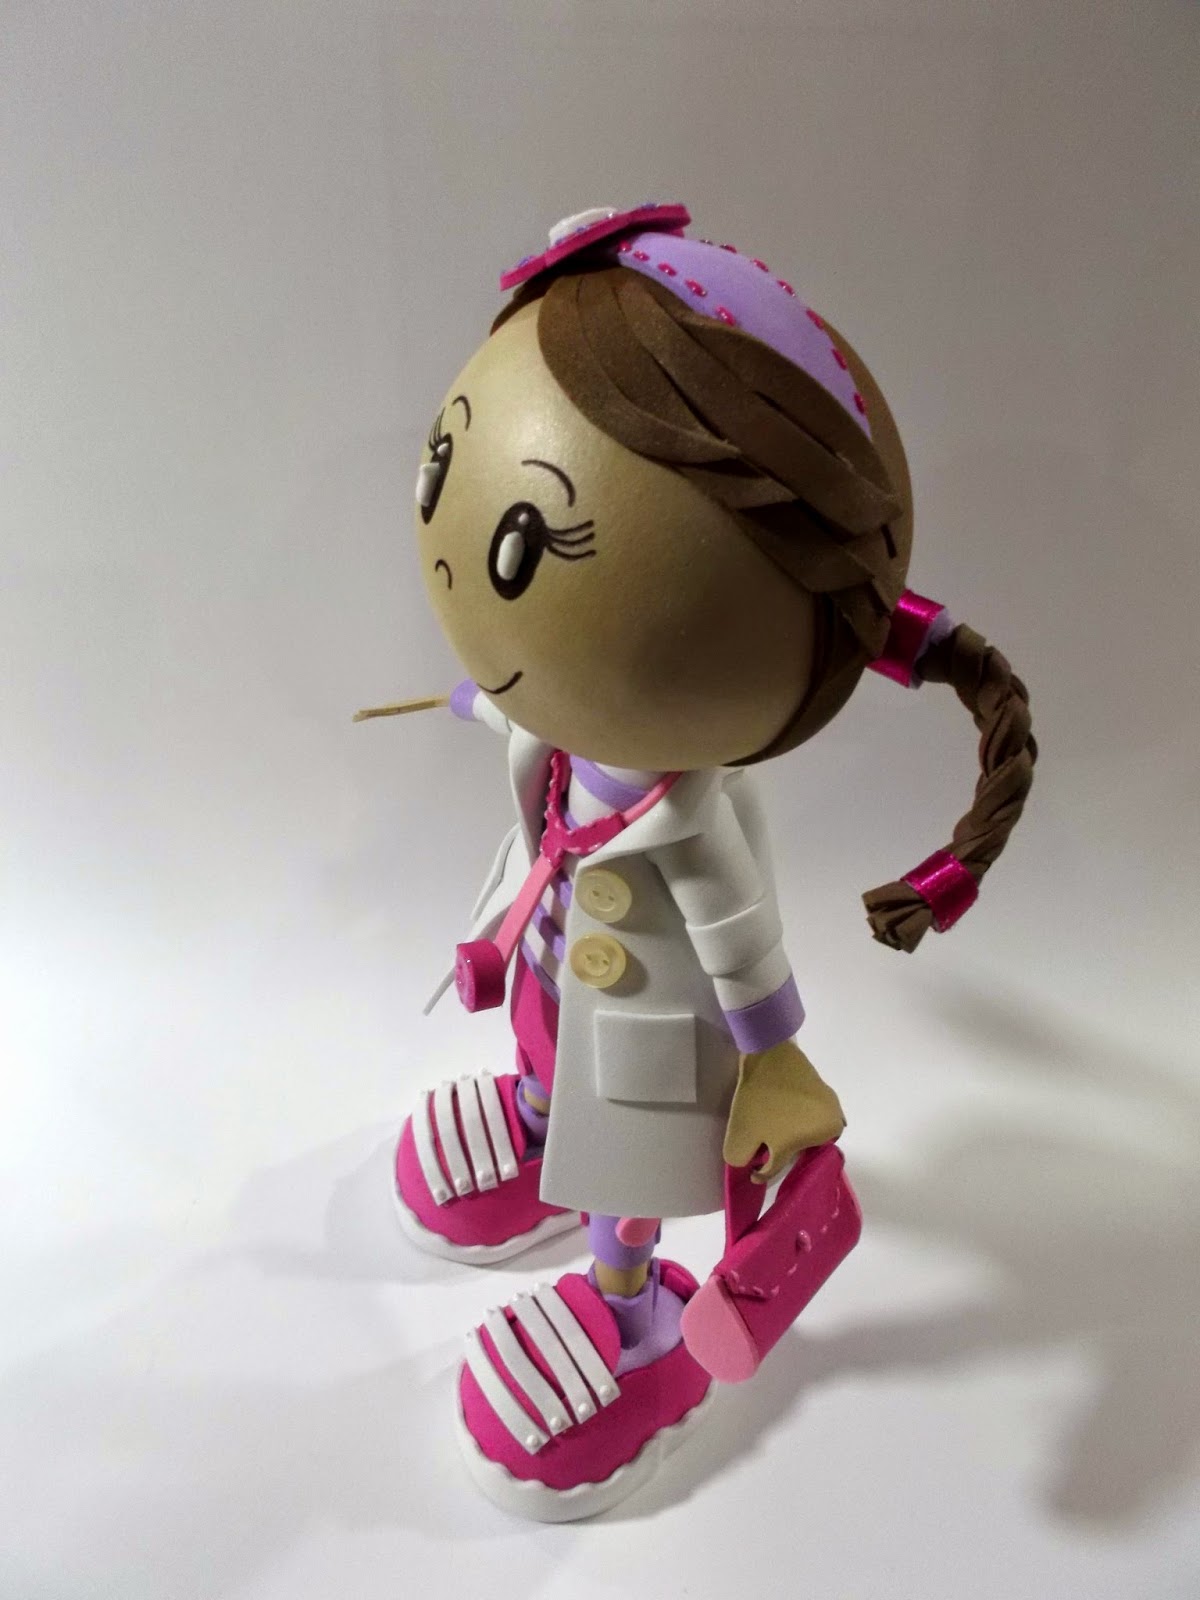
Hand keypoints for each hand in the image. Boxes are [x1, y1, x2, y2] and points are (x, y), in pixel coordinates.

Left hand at [722, 1039, 845, 1183]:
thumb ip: (743, 1159)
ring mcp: (828, 1101)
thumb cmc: (761, 1096)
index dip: (765, 1170)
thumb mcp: (742, 1135)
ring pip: (800, 1131)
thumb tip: (749, 1166)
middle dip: (778, 1150)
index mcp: (826, 1134)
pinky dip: (787, 1116)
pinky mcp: (818, 1087)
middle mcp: (835, 1120)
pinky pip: (802, 1113)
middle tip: (757, 1143)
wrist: (766, 1048)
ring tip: (761, 1125)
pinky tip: (770, 1111)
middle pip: (799, 1149)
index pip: (788, 1164)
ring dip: (782, 1132)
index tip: (752, 1170)